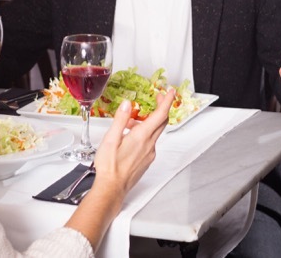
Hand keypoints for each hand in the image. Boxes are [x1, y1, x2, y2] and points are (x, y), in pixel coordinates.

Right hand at [65, 88, 175, 247]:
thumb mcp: (110, 139)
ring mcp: (149, 154)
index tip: (171, 92)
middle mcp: (149, 145)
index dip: (167, 101)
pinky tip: (131, 137)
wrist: (111, 189)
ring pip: (155, 133)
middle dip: (162, 108)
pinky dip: (145, 134)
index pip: (160, 115)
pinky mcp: (146, 160)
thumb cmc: (109, 166)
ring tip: (131, 122)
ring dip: (148, 122)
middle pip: (162, 122)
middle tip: (158, 98)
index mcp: (141, 137)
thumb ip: (120, 119)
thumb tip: (127, 104)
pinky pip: (150, 142)